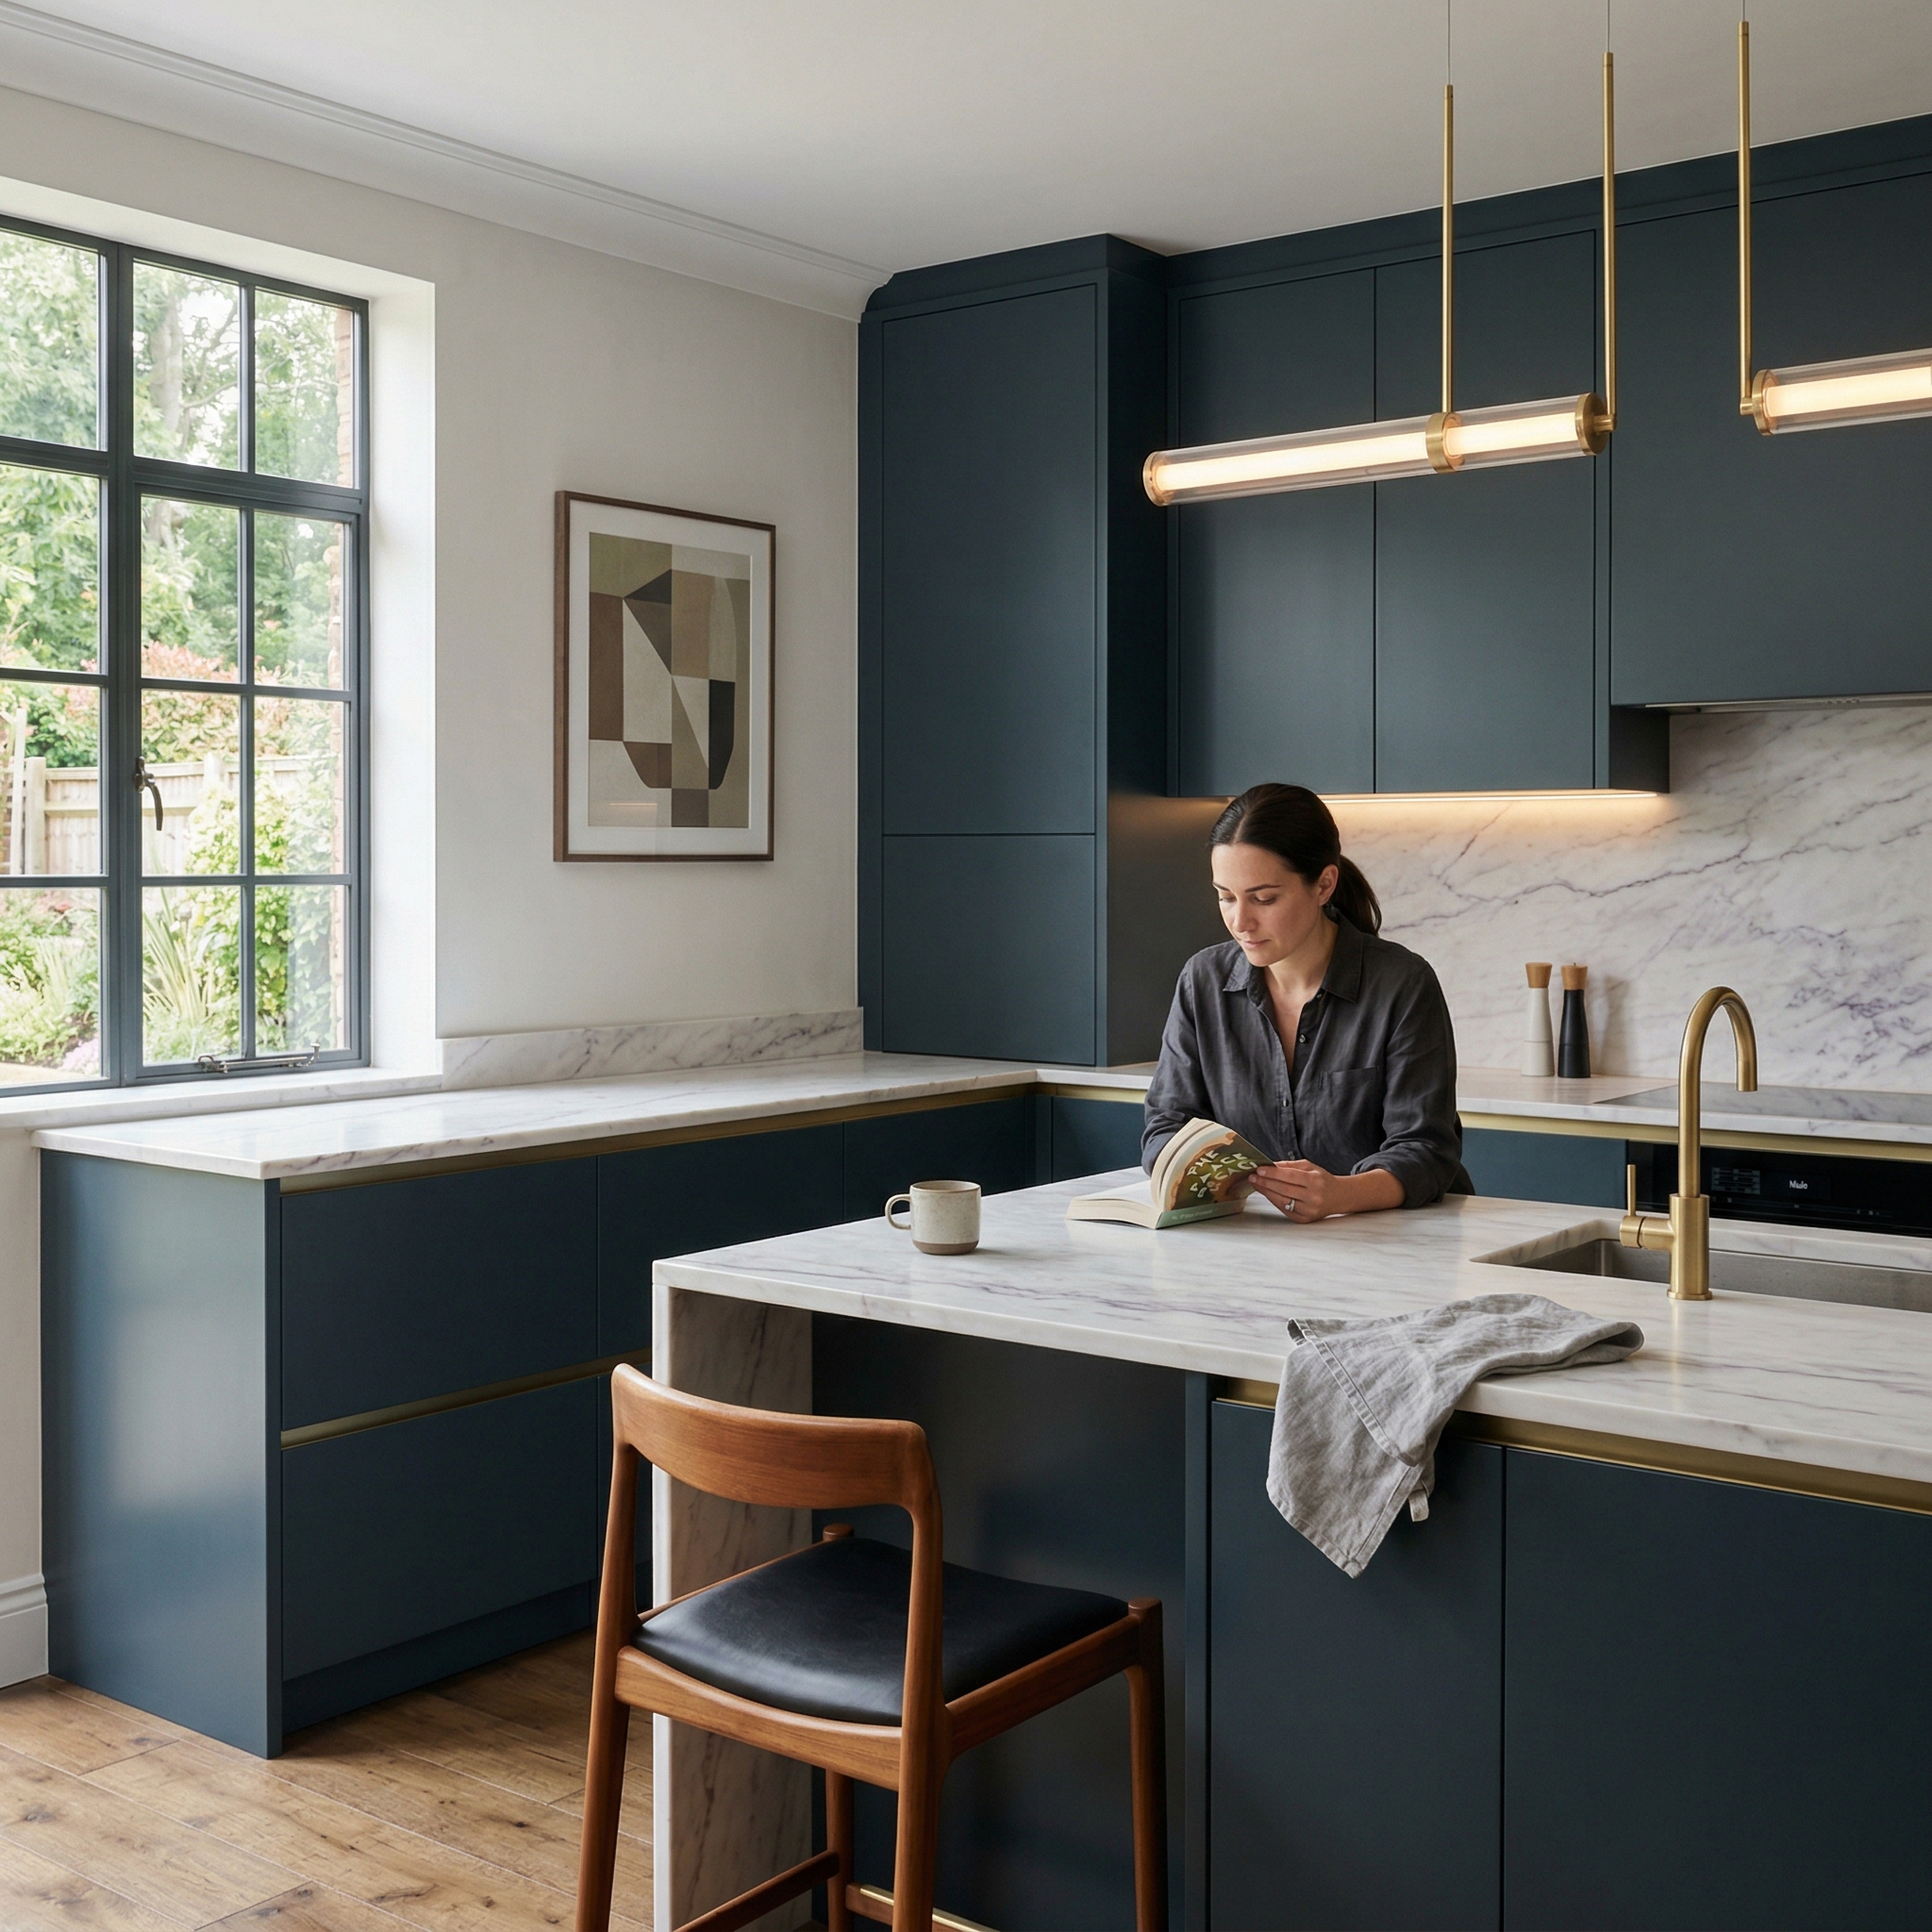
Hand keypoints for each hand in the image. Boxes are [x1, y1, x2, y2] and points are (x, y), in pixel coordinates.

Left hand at [1251, 1161, 1403, 1222]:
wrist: (1338, 1197)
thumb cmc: (1321, 1179)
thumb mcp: (1309, 1167)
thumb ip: (1289, 1165)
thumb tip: (1269, 1165)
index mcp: (1315, 1181)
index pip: (1290, 1176)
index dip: (1273, 1173)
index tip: (1259, 1169)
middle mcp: (1313, 1197)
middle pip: (1284, 1189)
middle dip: (1266, 1183)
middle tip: (1252, 1177)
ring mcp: (1309, 1210)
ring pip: (1283, 1201)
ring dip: (1267, 1192)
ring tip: (1256, 1184)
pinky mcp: (1305, 1219)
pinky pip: (1285, 1210)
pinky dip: (1275, 1201)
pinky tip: (1267, 1194)